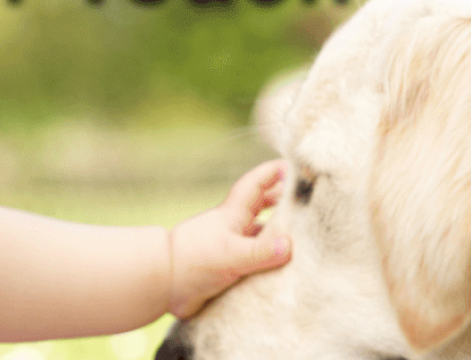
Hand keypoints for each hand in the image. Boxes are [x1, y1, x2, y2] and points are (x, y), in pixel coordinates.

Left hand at [167, 159, 291, 318]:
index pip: (256, 184)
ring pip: (261, 234)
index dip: (274, 172)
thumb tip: (288, 245)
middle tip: (308, 200)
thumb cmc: (192, 261)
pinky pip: (255, 259)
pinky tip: (284, 267)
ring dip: (278, 234)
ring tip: (304, 236)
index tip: (296, 164)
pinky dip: (269, 260)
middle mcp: (234, 226)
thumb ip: (258, 251)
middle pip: (263, 206)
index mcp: (233, 214)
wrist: (161, 283)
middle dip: (283, 201)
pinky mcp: (228, 267)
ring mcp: (231, 246)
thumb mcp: (229, 255)